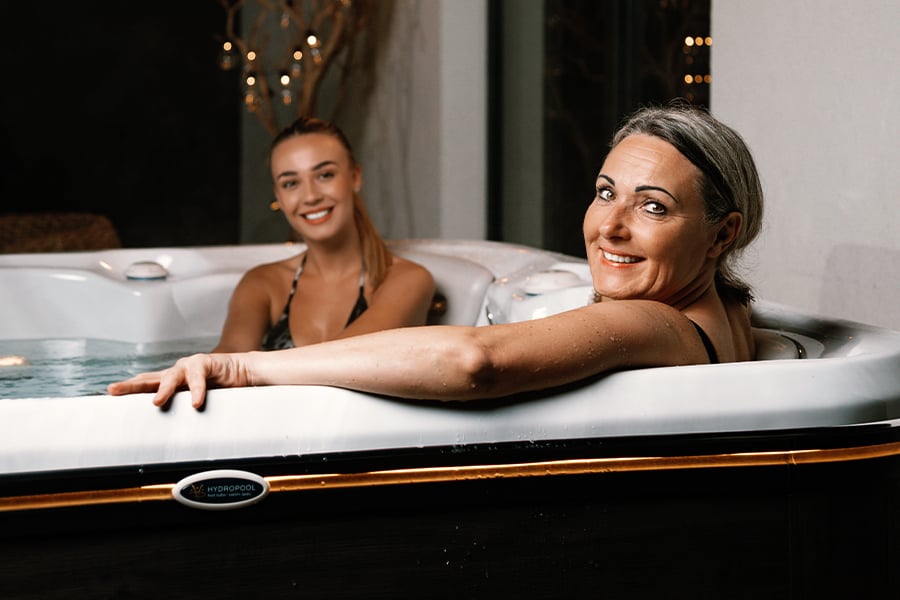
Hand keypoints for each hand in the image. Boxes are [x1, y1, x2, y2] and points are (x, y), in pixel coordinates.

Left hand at [106, 353, 246, 408]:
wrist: (245, 373)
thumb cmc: (220, 390)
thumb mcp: (197, 403)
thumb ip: (183, 414)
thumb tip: (167, 438)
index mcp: (171, 382)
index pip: (145, 385)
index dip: (128, 390)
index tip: (108, 396)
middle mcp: (176, 372)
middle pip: (149, 378)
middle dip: (131, 385)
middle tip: (114, 391)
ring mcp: (190, 366)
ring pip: (171, 376)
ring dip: (163, 389)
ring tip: (157, 402)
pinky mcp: (207, 363)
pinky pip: (198, 377)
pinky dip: (196, 390)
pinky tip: (196, 402)